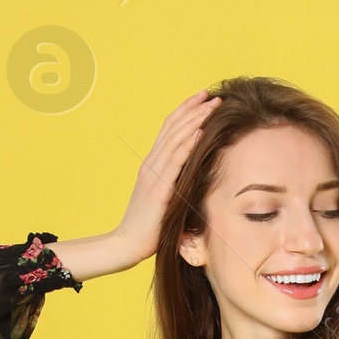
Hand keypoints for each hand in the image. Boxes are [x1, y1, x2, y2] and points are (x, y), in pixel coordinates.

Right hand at [49, 93, 222, 284]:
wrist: (126, 243)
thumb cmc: (147, 227)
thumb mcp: (163, 199)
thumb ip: (174, 184)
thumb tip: (193, 177)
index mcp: (152, 165)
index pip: (169, 130)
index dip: (185, 112)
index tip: (202, 99)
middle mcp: (151, 164)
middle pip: (172, 128)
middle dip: (193, 109)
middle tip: (211, 95)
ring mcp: (153, 175)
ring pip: (175, 139)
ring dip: (194, 121)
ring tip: (211, 107)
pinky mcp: (158, 190)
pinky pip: (174, 163)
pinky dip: (187, 146)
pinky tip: (199, 133)